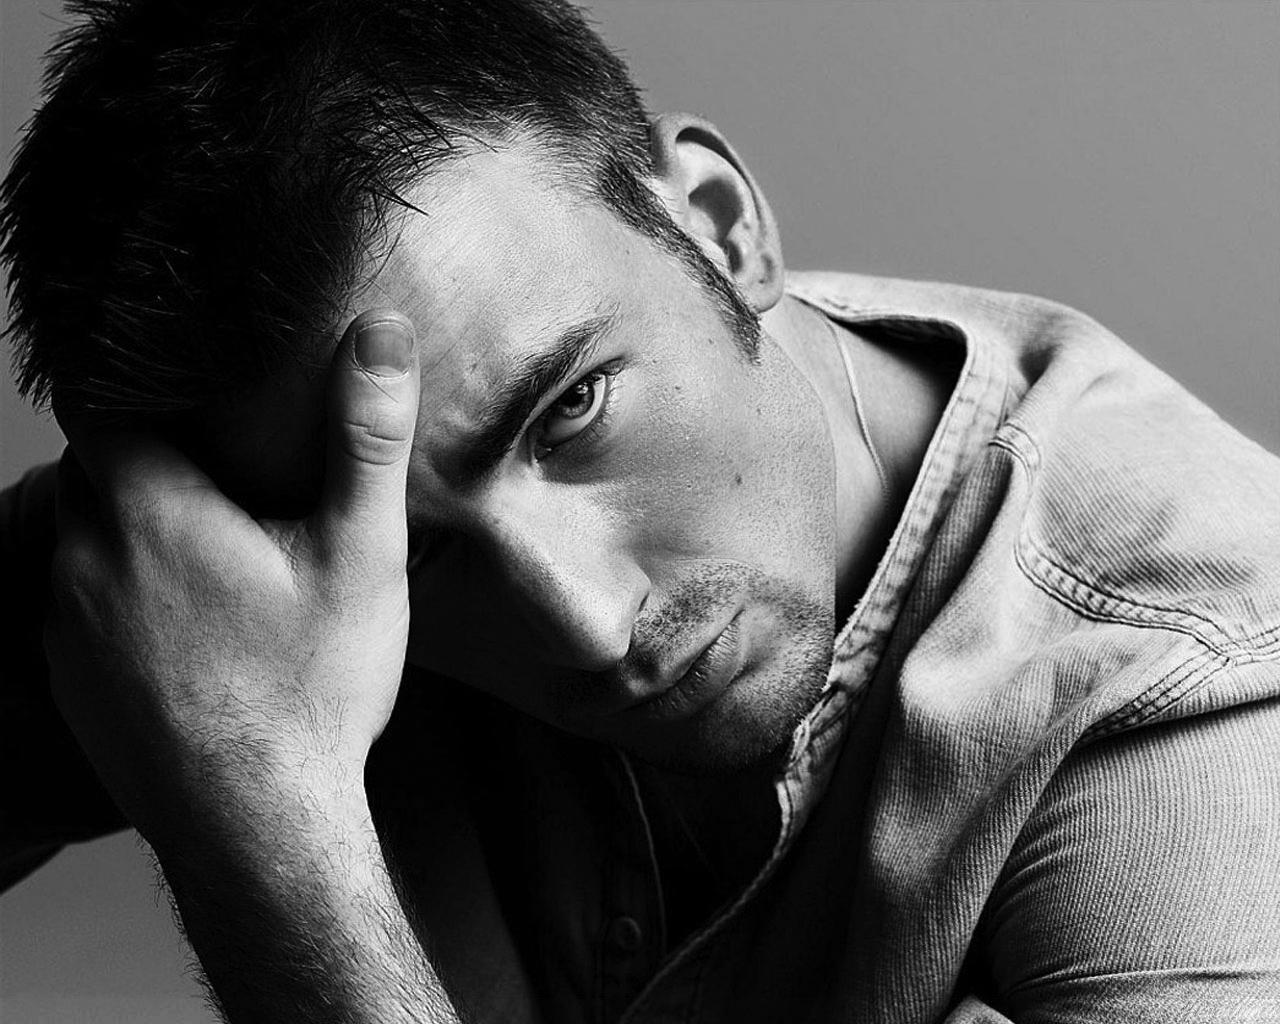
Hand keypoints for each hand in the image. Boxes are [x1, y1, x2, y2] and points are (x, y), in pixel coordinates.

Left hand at [44, 310, 419, 846]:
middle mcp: (83, 558)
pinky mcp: (63, 675)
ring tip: (219, 552)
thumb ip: (365, 439)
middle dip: (156, 460)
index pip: (102, 402)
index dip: (149, 391)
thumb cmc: (312, 691)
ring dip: (139, 530)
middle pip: (97, 468)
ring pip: (86, 536)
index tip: (205, 401)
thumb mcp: (361, 557)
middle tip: (233, 479)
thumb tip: (382, 334)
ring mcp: (62, 623)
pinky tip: (193, 625)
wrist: (260, 827)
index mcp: (148, 511)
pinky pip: (78, 601)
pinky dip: (124, 592)